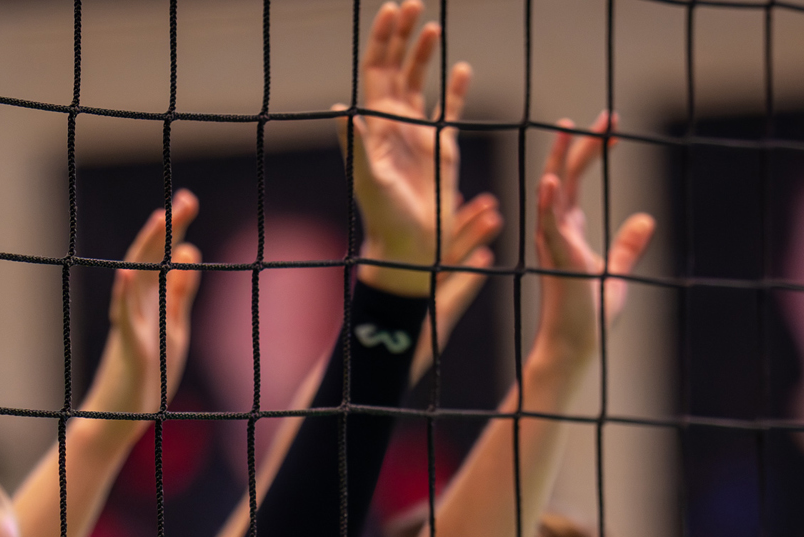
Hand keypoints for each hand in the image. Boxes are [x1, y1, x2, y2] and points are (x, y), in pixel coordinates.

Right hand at [88, 191, 203, 416]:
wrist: (122, 417)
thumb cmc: (148, 373)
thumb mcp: (173, 327)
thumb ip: (180, 292)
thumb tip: (190, 251)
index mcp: (153, 300)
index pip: (163, 257)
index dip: (175, 229)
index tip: (187, 199)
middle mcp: (138, 306)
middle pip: (150, 259)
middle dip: (166, 230)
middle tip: (184, 200)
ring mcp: (131, 325)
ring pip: (136, 281)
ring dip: (146, 251)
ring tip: (158, 222)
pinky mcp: (127, 349)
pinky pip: (122, 320)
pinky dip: (123, 297)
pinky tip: (126, 275)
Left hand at [344, 1, 499, 295]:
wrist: (409, 246)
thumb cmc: (384, 217)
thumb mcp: (368, 179)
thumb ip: (357, 144)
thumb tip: (341, 108)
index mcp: (376, 125)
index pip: (377, 71)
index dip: (383, 41)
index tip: (392, 11)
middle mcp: (395, 124)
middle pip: (397, 69)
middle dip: (403, 37)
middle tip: (413, 4)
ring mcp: (418, 134)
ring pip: (420, 83)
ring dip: (425, 56)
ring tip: (432, 28)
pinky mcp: (442, 149)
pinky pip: (450, 111)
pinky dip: (456, 90)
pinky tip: (462, 69)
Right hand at [530, 115, 655, 368]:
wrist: (577, 346)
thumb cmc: (591, 317)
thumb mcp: (616, 273)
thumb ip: (627, 247)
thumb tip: (645, 220)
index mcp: (569, 232)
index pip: (576, 181)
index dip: (593, 152)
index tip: (613, 129)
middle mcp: (556, 231)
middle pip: (566, 176)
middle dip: (583, 145)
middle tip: (605, 118)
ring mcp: (552, 243)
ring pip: (551, 191)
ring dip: (560, 160)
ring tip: (570, 129)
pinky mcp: (554, 259)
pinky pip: (547, 224)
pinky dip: (547, 202)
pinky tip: (552, 179)